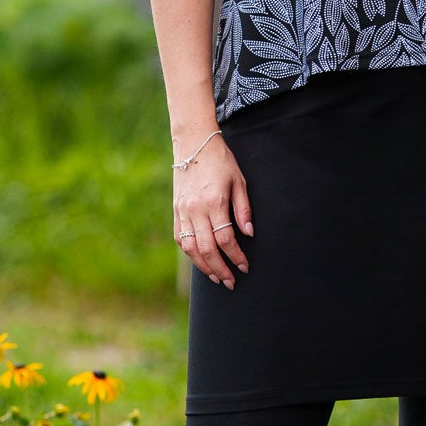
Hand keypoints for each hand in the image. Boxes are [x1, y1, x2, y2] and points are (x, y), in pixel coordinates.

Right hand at [174, 137, 252, 287]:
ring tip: (216, 277)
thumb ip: (244, 209)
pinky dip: (190, 253)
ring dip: (203, 266)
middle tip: (231, 281)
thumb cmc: (221, 160)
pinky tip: (200, 260)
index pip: (225, 239)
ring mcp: (182, 211)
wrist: (194, 143)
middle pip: (207, 249)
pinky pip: (180, 238)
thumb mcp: (239, 181)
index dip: (236, 256)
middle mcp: (195, 209)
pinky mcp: (175, 210)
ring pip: (191, 248)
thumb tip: (249, 233)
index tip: (244, 266)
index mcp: (214, 202)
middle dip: (220, 269)